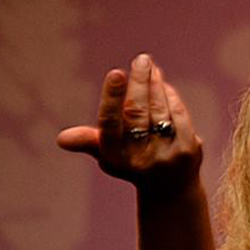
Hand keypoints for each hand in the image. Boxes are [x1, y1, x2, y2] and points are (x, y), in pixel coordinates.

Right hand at [57, 54, 202, 197]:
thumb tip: (62, 140)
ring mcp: (165, 155)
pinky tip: (164, 85)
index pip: (110, 123)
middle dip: (139, 82)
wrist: (170, 190)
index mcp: (114, 157)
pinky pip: (178, 115)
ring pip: (158, 110)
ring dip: (155, 85)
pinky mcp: (187, 150)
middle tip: (142, 59)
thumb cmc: (132, 164)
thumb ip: (89, 141)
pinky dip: (170, 97)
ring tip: (150, 67)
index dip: (113, 97)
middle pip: (137, 111)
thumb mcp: (108, 154)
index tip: (116, 72)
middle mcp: (139, 158)